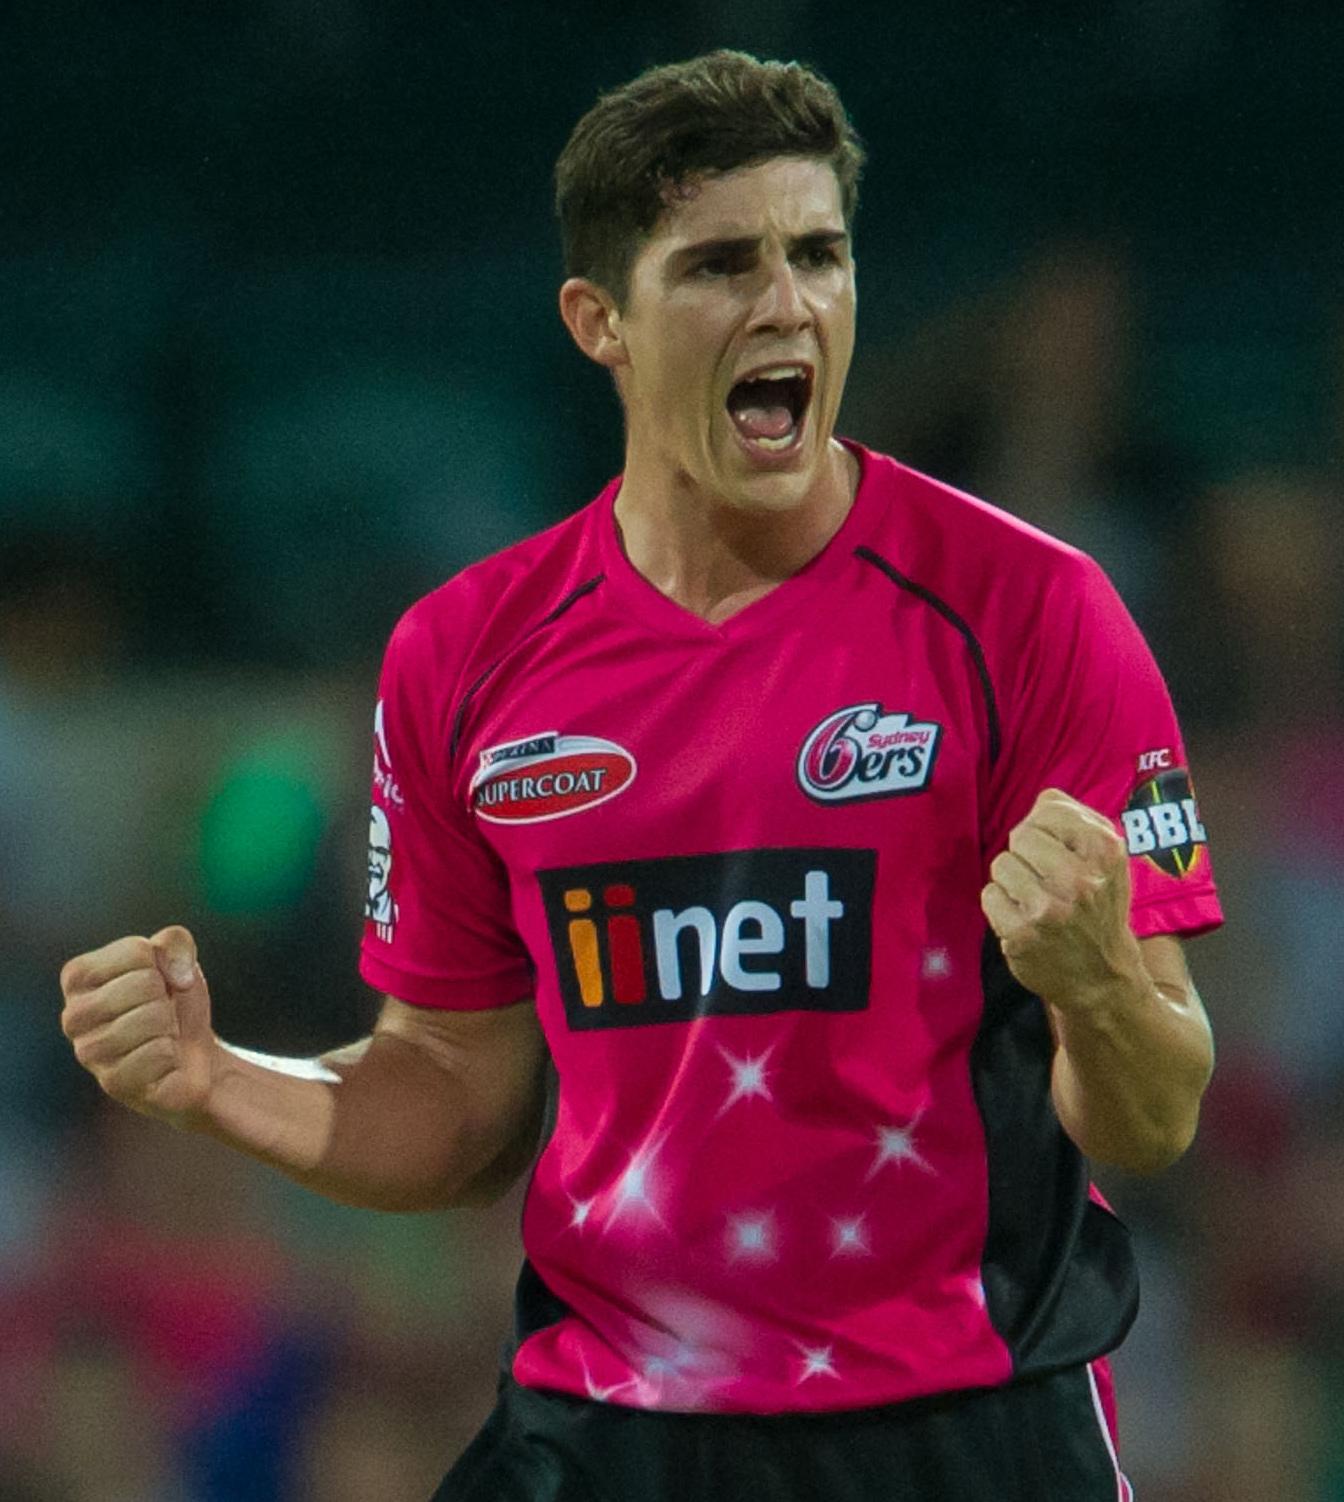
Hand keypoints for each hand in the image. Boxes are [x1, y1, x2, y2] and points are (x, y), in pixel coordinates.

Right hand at [60, 926, 218, 1124]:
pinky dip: (173, 1053)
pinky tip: (162, 1062)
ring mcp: (90, 1053)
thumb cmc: (175, 1003)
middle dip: (166, 997)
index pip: (136, 950)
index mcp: (77, 977)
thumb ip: (175, 941)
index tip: (157, 983)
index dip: (161, 965)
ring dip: (170, 1026)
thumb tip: (177, 976)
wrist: (193, 1056)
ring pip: (152, 1018)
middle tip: (161, 1014)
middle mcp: (73, 1016)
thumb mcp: (178, 959)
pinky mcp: (113, 1084)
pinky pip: (159, 1053)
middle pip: (144, 983)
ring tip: (161, 1036)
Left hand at [980, 789, 1141, 1008]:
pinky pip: (989, 895)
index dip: (1045, 827)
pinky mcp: (1021, 934)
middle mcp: (1079, 879)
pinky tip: (1023, 918)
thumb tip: (1042, 799)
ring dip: (1012, 880)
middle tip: (1045, 878)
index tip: (1058, 850)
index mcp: (1104, 852)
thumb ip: (1077, 818)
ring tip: (1036, 899)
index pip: (1048, 809)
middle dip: (1027, 854)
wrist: (1101, 976)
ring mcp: (1048, 909)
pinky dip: (1001, 904)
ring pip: (1001, 864)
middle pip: (1020, 835)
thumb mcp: (1108, 858)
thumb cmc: (1099, 906)